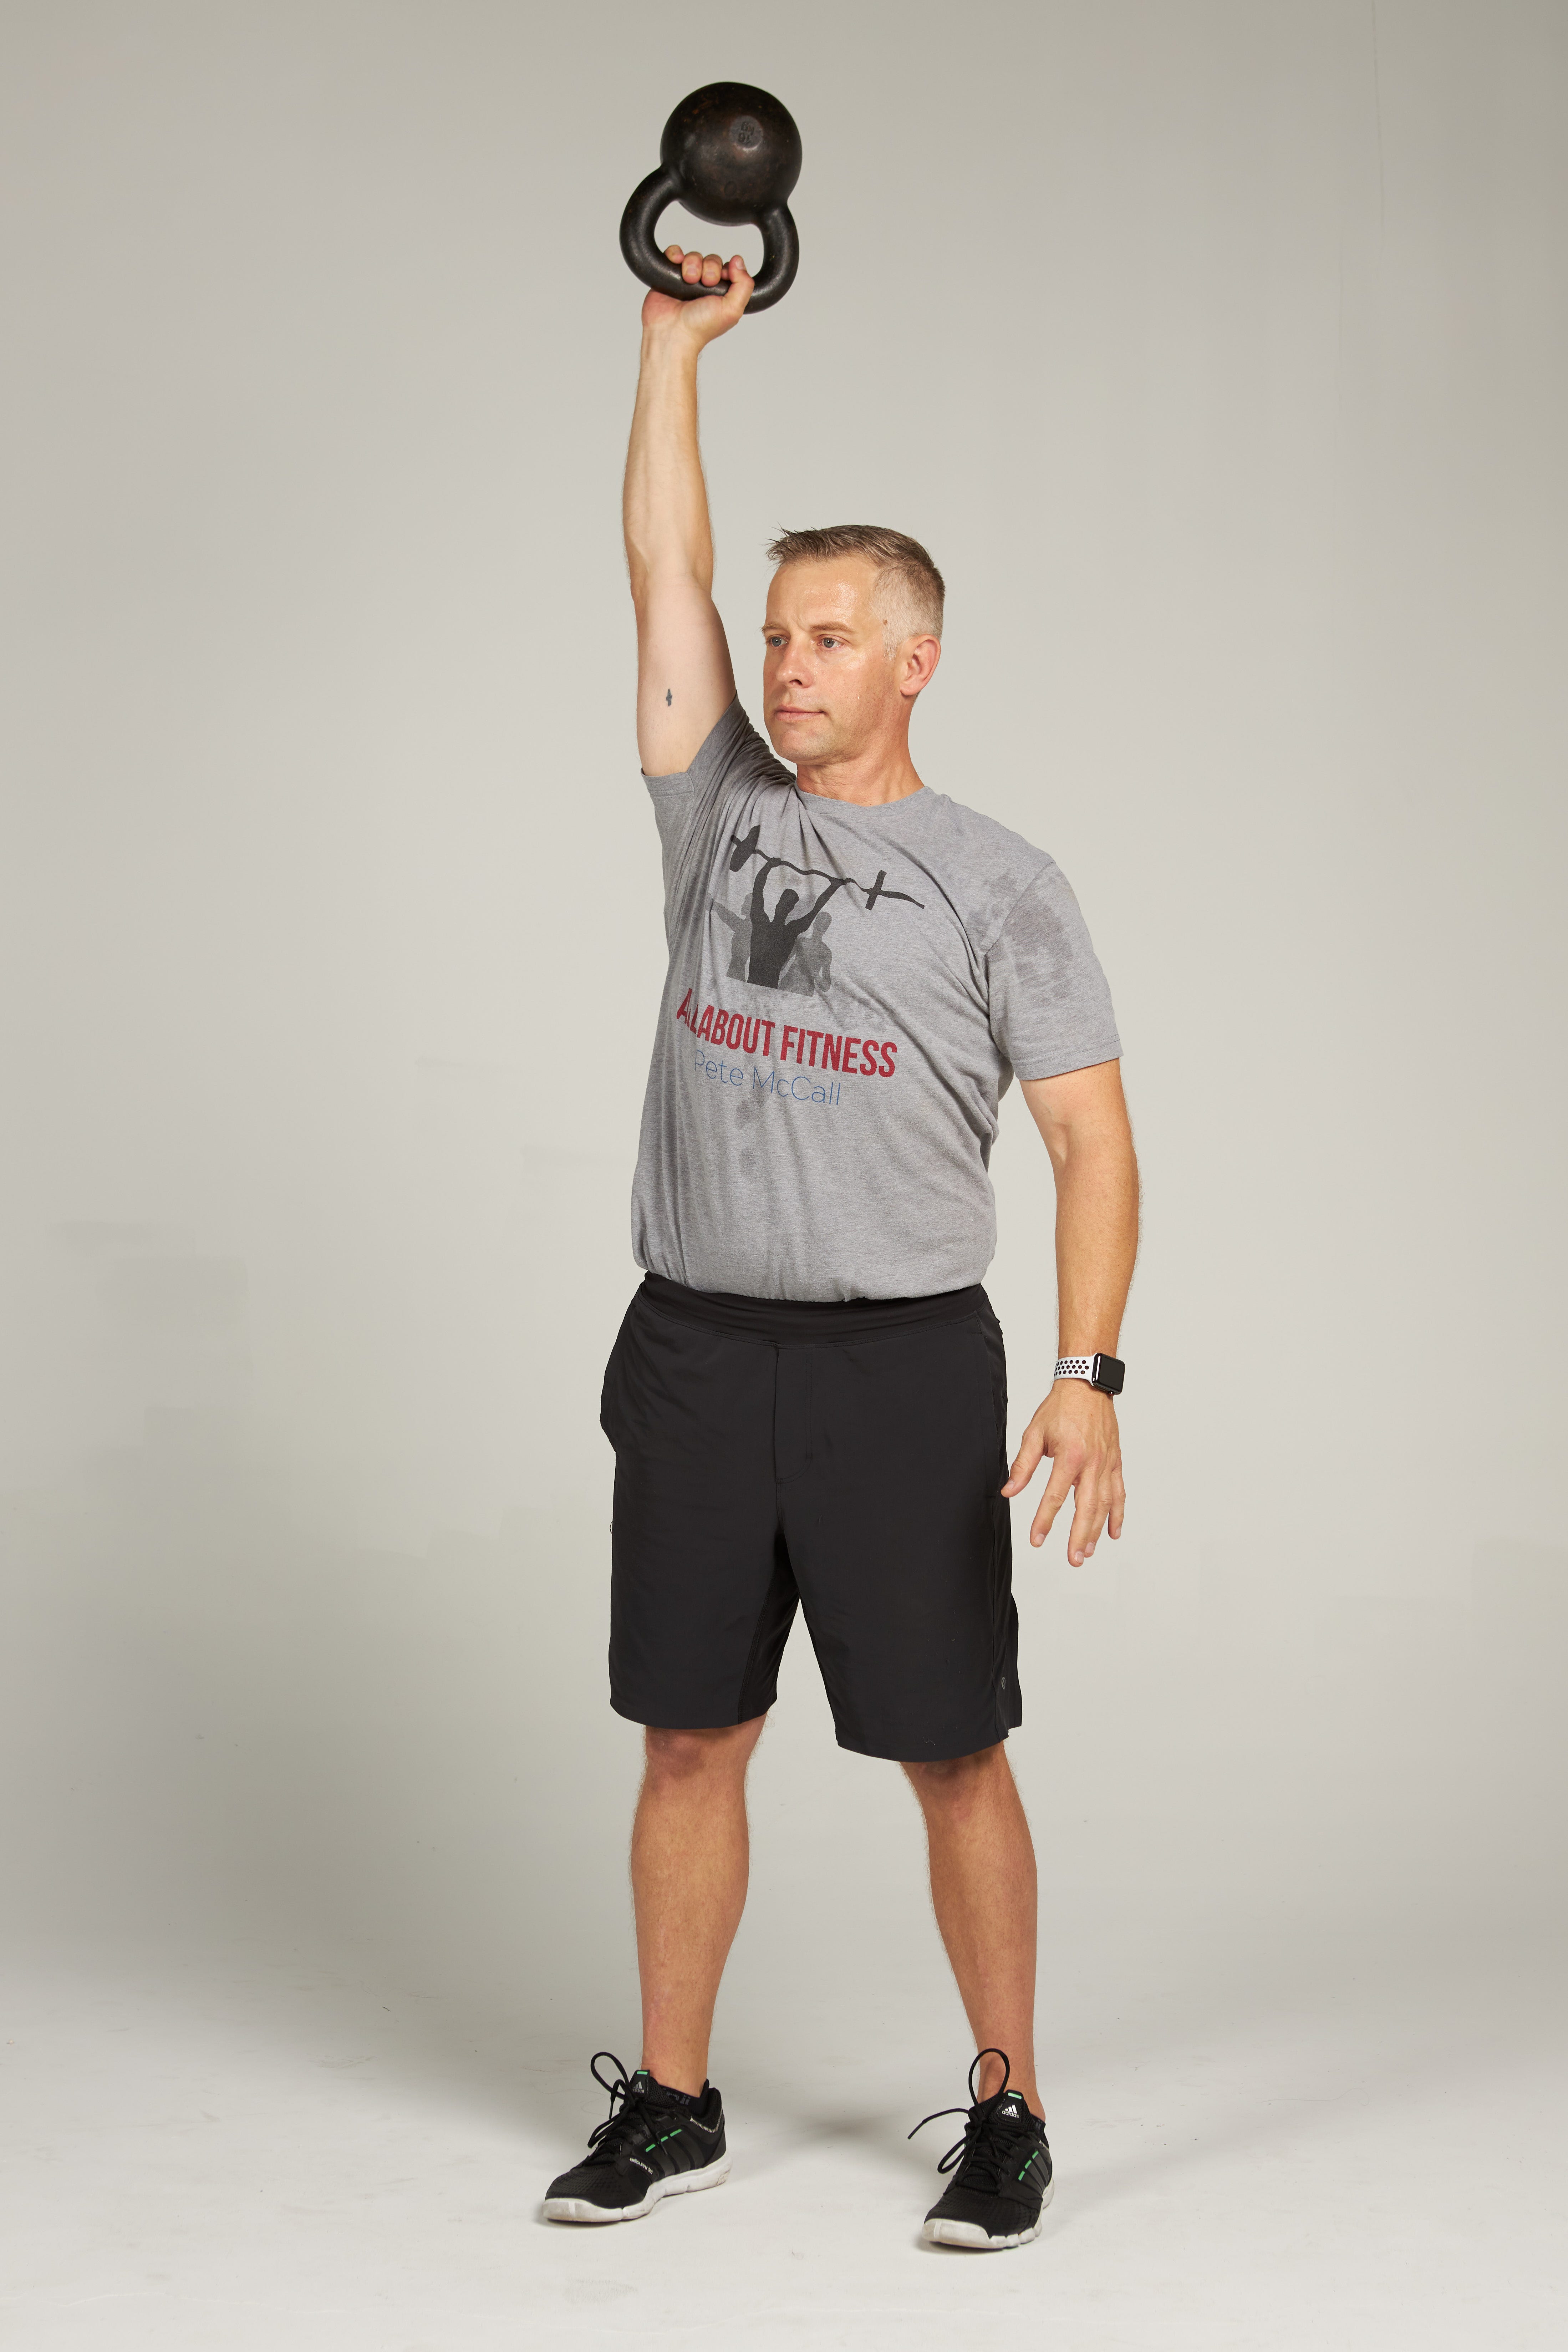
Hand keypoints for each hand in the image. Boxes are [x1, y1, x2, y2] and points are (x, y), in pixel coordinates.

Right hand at [641, 248, 752, 345]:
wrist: (672, 332)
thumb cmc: (699, 327)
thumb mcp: (732, 310)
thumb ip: (744, 285)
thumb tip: (738, 261)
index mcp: (721, 294)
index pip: (728, 269)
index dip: (725, 270)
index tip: (720, 280)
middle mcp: (704, 287)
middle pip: (712, 260)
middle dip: (709, 268)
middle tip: (704, 284)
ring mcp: (686, 280)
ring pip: (694, 256)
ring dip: (692, 264)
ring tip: (688, 280)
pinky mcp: (669, 275)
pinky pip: (674, 253)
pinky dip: (675, 254)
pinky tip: (677, 264)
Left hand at [1003, 1382, 1125, 1563]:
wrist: (1086, 1386)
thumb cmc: (1060, 1408)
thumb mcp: (1034, 1434)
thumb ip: (1023, 1465)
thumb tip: (1009, 1490)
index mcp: (1070, 1457)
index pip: (1055, 1496)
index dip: (1044, 1520)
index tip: (1037, 1539)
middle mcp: (1092, 1463)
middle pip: (1086, 1508)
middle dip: (1078, 1536)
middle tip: (1074, 1559)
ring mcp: (1107, 1464)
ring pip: (1104, 1504)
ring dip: (1096, 1531)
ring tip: (1087, 1551)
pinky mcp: (1115, 1462)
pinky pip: (1119, 1493)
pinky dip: (1117, 1514)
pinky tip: (1112, 1532)